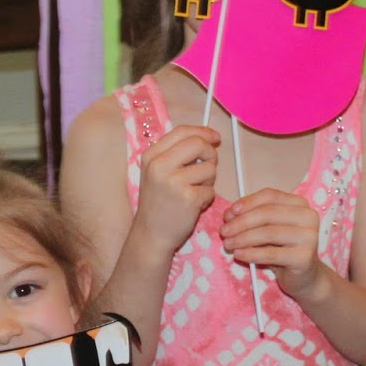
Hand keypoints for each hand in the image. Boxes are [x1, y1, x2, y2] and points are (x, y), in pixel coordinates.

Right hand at [133, 125, 219, 254]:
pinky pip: (211, 189)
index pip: (182, 131)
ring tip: (195, 191)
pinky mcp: (188, 198)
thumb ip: (176, 154)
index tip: (215, 138)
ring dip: (209, 180)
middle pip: (198, 144)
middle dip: (211, 154)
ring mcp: (174, 182)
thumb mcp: (157, 172)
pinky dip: (207, 198)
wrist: (151, 234)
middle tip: (209, 166)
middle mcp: (159, 165)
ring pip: (209, 168)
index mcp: (152, 156)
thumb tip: (207, 138)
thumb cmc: (158, 203)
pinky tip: (194, 205)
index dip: (203, 132)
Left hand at [219, 188, 327, 302]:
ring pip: (268, 233)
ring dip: (243, 238)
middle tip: (223, 231)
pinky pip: (271, 253)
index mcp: (299, 203)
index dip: (247, 202)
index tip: (229, 213)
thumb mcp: (268, 229)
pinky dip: (251, 253)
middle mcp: (308, 216)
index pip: (270, 195)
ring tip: (228, 244)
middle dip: (241, 222)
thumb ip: (252, 218)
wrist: (304, 277)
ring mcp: (309, 237)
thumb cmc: (283, 249)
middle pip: (267, 213)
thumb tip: (229, 215)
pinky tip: (239, 255)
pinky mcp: (304, 257)